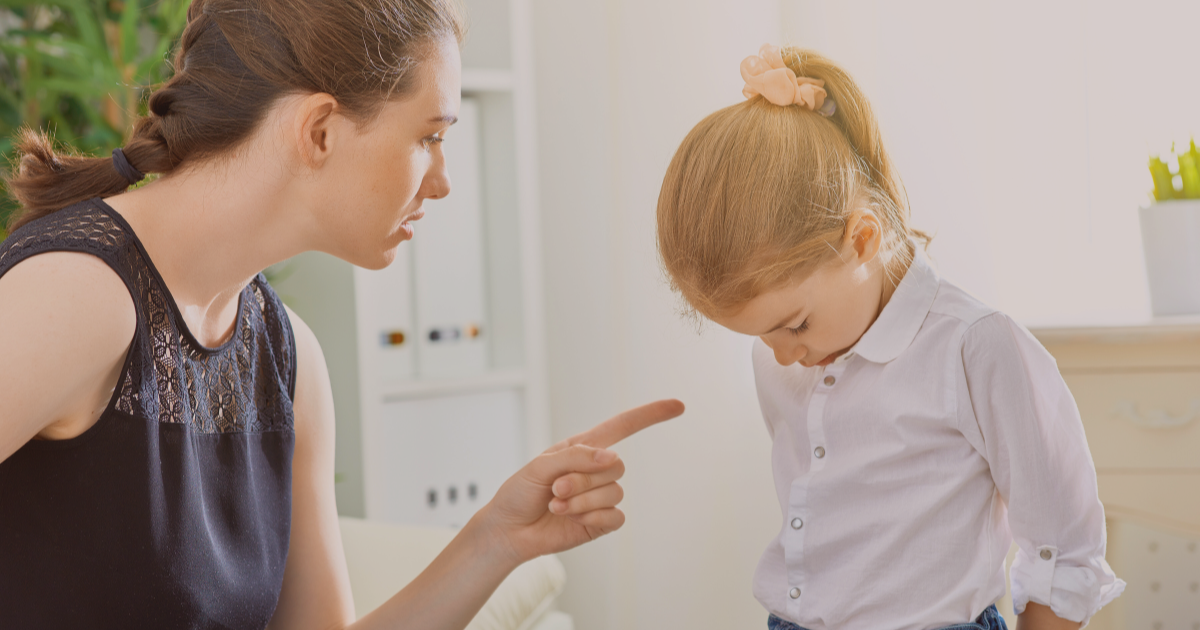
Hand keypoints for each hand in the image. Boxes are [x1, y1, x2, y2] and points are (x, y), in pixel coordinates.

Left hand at [476, 399, 684, 564]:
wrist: (509, 530)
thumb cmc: (519, 492)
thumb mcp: (540, 466)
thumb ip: (576, 457)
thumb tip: (612, 458)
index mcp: (583, 448)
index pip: (622, 427)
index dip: (650, 415)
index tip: (678, 406)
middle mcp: (595, 471)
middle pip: (616, 466)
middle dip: (583, 479)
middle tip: (556, 489)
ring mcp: (600, 498)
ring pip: (614, 492)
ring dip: (582, 501)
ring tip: (557, 505)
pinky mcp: (600, 522)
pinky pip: (616, 517)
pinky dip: (593, 518)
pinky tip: (572, 519)